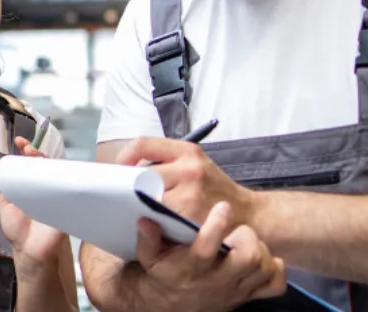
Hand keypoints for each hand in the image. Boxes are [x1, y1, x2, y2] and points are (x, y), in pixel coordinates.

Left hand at [0, 136, 68, 278]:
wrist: (30, 250)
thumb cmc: (19, 229)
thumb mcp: (6, 203)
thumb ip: (8, 186)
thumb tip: (8, 168)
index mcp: (31, 185)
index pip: (31, 163)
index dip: (28, 151)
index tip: (21, 142)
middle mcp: (45, 186)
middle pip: (46, 163)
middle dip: (38, 153)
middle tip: (29, 150)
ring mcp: (58, 194)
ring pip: (58, 172)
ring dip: (50, 163)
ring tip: (38, 158)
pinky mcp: (68, 204)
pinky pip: (69, 188)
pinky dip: (65, 178)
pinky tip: (57, 172)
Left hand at [117, 137, 255, 225]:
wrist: (249, 214)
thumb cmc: (214, 190)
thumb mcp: (196, 164)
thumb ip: (167, 162)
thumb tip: (128, 171)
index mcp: (188, 151)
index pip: (143, 144)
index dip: (125, 157)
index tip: (118, 169)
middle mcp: (190, 170)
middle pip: (142, 175)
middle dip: (131, 187)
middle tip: (124, 195)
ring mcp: (191, 195)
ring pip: (148, 199)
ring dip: (140, 206)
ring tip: (140, 210)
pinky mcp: (191, 219)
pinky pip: (160, 219)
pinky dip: (153, 222)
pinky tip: (154, 223)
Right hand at [132, 202, 286, 311]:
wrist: (173, 304)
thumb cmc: (165, 273)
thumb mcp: (149, 257)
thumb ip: (147, 238)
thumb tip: (146, 219)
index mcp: (191, 268)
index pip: (206, 250)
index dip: (216, 227)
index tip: (222, 206)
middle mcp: (216, 280)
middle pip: (249, 259)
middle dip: (248, 237)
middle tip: (238, 230)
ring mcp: (236, 290)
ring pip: (263, 268)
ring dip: (261, 250)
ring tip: (247, 241)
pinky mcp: (248, 295)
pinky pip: (275, 285)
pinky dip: (275, 269)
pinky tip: (263, 259)